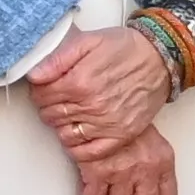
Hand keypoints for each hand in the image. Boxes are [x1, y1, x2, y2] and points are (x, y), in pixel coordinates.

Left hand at [23, 25, 171, 159]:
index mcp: (79, 82)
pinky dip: (80, 148)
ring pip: (65, 134)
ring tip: (72, 114)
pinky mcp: (122, 134)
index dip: (39, 91)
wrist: (161, 58)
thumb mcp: (87, 41)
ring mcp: (108, 123)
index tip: (46, 87)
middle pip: (50, 116)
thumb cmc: (126, 49)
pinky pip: (90, 152)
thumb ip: (56, 59)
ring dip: (63, 125)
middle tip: (60, 99)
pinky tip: (81, 134)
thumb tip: (33, 75)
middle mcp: (92, 106)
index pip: (40, 96)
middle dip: (50, 107)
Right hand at [77, 124, 177, 194]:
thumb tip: (147, 180)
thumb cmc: (127, 118)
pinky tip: (90, 188)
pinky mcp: (97, 172)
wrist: (105, 102)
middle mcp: (145, 171)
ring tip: (105, 194)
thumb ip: (153, 163)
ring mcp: (121, 173)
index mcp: (163, 163)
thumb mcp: (152, 140)